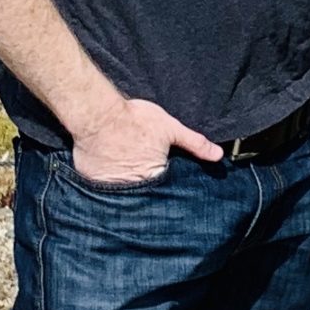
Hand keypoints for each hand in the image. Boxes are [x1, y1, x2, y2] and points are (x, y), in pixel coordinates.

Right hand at [69, 91, 221, 185]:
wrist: (98, 115)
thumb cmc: (134, 119)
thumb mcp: (170, 128)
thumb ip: (194, 143)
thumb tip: (217, 154)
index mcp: (153, 177)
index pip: (164, 190)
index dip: (164, 184)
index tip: (160, 176)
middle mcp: (132, 187)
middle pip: (142, 192)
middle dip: (144, 189)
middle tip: (139, 171)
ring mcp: (110, 188)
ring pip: (121, 193)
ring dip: (124, 188)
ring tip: (123, 173)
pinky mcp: (92, 182)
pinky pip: (101, 188)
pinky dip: (104, 183)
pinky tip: (106, 172)